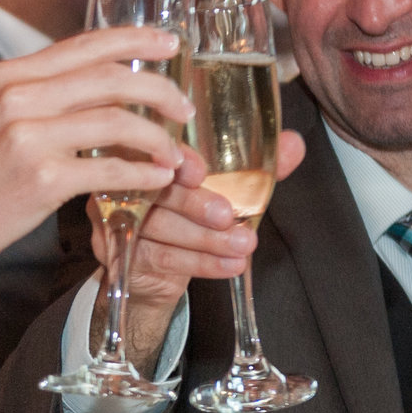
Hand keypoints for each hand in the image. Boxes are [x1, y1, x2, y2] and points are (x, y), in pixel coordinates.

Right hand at [0, 27, 194, 281]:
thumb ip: (39, 93)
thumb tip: (97, 81)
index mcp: (10, 75)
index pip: (86, 44)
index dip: (135, 40)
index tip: (170, 44)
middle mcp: (18, 97)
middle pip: (111, 78)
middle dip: (160, 90)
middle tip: (184, 108)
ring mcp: (29, 137)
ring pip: (118, 122)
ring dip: (159, 138)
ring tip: (176, 154)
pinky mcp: (42, 179)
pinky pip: (110, 169)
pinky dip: (143, 174)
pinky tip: (158, 180)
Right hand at [104, 129, 306, 368]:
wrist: (156, 268)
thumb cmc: (190, 214)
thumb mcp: (223, 187)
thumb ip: (252, 167)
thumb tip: (293, 144)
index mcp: (146, 154)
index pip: (153, 149)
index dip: (177, 158)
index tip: (202, 170)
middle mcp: (124, 183)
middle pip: (155, 192)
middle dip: (195, 204)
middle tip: (229, 216)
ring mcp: (117, 220)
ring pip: (161, 229)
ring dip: (206, 239)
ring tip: (244, 245)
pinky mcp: (121, 254)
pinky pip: (163, 258)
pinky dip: (201, 263)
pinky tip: (230, 265)